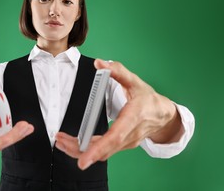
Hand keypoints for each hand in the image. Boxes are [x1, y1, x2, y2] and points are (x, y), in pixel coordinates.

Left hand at [55, 59, 183, 169]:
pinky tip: (74, 144)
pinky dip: (88, 149)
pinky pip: (104, 150)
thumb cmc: (149, 99)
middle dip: (80, 150)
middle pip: (105, 149)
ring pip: (103, 152)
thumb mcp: (135, 81)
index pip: (115, 137)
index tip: (83, 160)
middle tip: (60, 142)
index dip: (98, 149)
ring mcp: (127, 142)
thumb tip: (100, 63)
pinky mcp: (122, 144)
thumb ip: (118, 71)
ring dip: (80, 150)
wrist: (163, 115)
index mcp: (133, 117)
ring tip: (62, 142)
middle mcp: (130, 134)